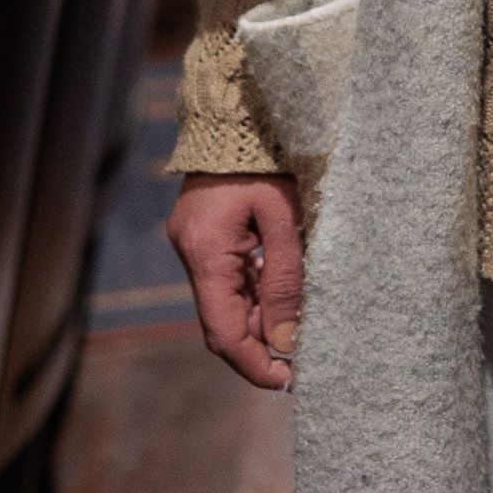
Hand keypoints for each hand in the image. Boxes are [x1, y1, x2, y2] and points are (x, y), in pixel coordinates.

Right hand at [170, 172, 306, 388]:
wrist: (238, 111)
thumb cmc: (267, 159)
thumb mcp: (285, 219)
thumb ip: (285, 281)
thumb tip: (287, 342)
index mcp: (206, 251)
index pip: (224, 332)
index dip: (254, 364)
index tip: (287, 381)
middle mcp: (191, 253)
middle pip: (222, 324)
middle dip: (261, 347)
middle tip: (302, 361)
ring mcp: (193, 245)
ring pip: (226, 305)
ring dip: (261, 323)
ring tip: (301, 331)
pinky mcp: (203, 237)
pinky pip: (227, 281)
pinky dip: (255, 297)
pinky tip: (284, 300)